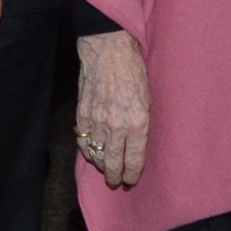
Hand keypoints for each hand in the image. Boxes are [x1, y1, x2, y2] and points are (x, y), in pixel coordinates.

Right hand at [73, 30, 150, 187]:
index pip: (134, 159)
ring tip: (105, 169)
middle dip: (115, 176)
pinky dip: (86, 150)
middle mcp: (116, 125)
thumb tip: (136, 142)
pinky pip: (82, 141)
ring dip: (101, 165)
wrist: (108, 49)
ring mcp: (96, 120)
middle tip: (117, 181)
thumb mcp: (148, 98)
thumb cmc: (133, 70)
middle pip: (113, 163)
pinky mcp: (82, 114)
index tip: (131, 180)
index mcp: (137, 122)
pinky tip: (91, 152)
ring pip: (96, 155)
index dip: (132, 174)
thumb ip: (142, 123)